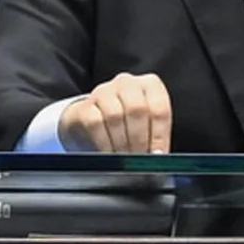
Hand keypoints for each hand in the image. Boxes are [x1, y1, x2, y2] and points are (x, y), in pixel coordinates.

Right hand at [56, 74, 172, 153]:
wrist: (92, 121)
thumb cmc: (127, 125)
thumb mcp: (146, 128)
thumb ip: (155, 140)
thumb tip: (157, 160)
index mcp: (149, 85)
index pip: (159, 109)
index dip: (159, 136)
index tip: (157, 157)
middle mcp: (127, 83)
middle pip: (137, 109)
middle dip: (139, 139)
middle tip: (139, 159)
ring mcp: (104, 91)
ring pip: (115, 116)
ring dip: (121, 143)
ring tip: (125, 159)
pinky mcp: (85, 105)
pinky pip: (95, 123)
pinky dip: (104, 143)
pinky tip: (109, 154)